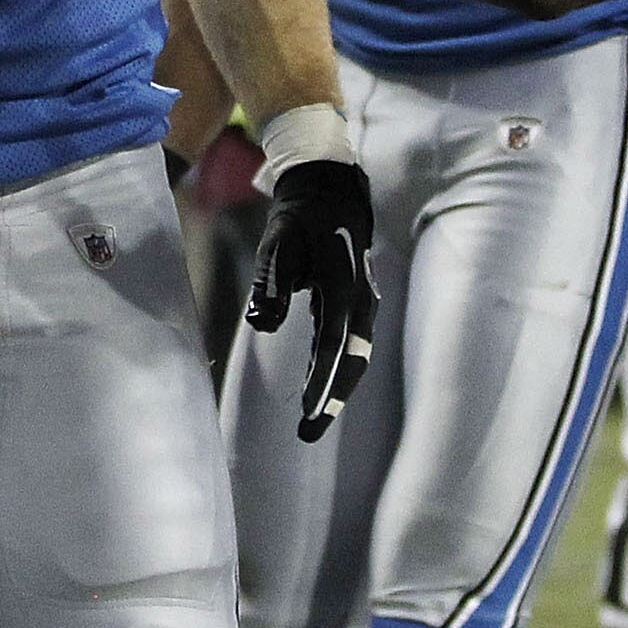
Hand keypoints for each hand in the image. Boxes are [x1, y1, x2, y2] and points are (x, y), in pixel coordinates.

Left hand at [242, 159, 376, 440]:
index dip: (320, 381)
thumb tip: (263, 323)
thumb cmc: (298, 220)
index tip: (308, 411)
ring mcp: (364, 303)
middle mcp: (361, 299)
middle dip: (333, 398)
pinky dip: (336, 370)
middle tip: (309, 433)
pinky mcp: (356, 306)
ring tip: (312, 421)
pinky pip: (350, 346)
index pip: (332, 344)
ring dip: (337, 389)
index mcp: (342, 285)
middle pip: (353, 359)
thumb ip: (271, 284)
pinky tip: (315, 389)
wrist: (329, 194)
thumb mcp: (277, 245)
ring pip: (356, 356)